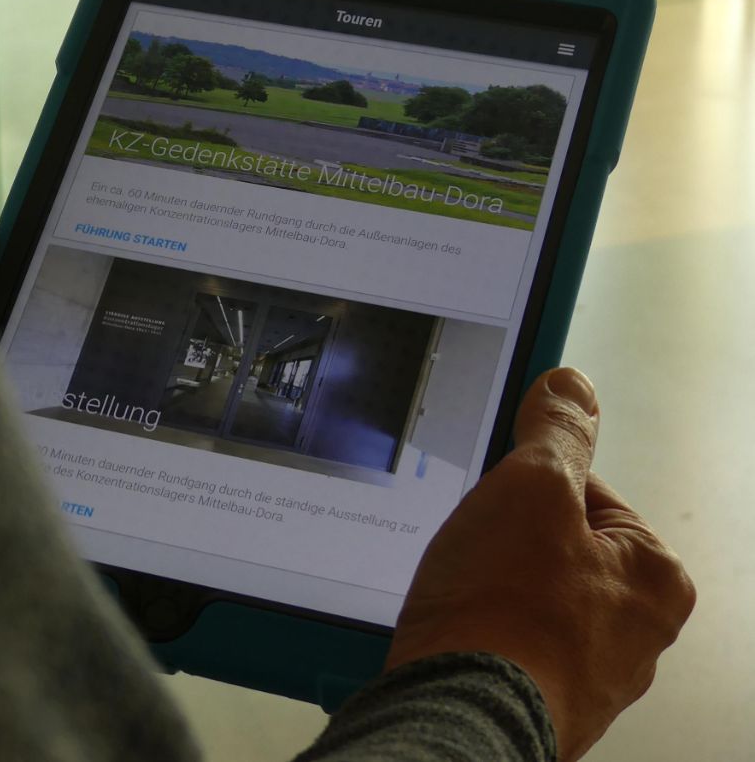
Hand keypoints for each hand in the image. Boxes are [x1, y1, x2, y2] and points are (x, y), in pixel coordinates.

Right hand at [386, 367, 695, 761]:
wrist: (452, 717)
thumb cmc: (505, 617)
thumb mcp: (532, 486)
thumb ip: (556, 430)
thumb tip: (571, 389)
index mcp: (654, 579)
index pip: (585, 489)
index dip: (528, 482)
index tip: (500, 492)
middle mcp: (633, 635)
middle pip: (552, 540)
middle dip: (504, 536)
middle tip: (478, 548)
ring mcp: (583, 673)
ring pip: (521, 588)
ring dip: (484, 581)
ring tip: (462, 591)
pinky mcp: (534, 698)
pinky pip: (499, 634)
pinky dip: (473, 624)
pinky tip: (454, 626)